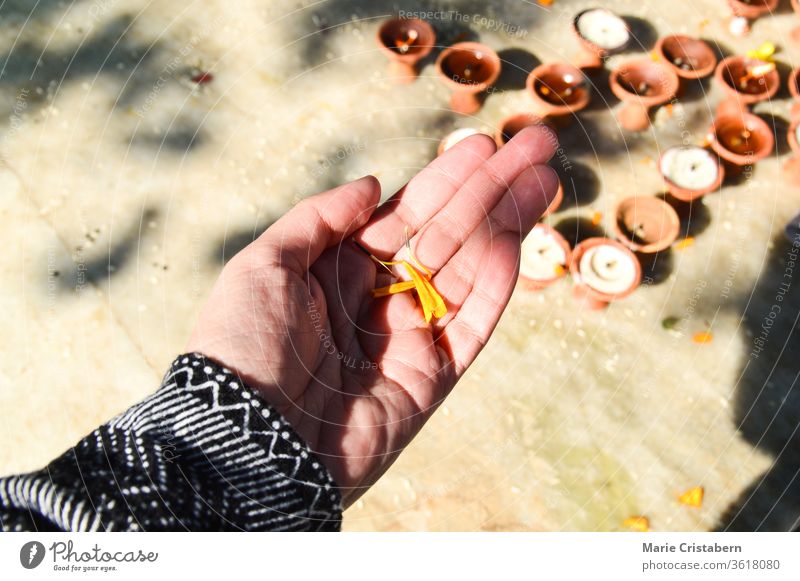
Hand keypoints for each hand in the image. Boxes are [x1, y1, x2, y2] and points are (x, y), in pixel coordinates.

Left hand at [187, 126, 558, 505]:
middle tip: (537, 143)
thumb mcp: (265, 263)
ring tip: (542, 177)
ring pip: (469, 272)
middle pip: (447, 235)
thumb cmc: (243, 344)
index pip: (405, 215)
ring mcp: (409, 339)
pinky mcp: (431, 378)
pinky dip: (494, 284)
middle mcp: (379, 299)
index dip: (445, 180)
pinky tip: (513, 238)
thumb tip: (374, 184)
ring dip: (507, 223)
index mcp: (339, 270)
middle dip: (490, 190)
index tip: (482, 146)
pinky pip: (471, 325)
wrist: (247, 438)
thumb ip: (320, 217)